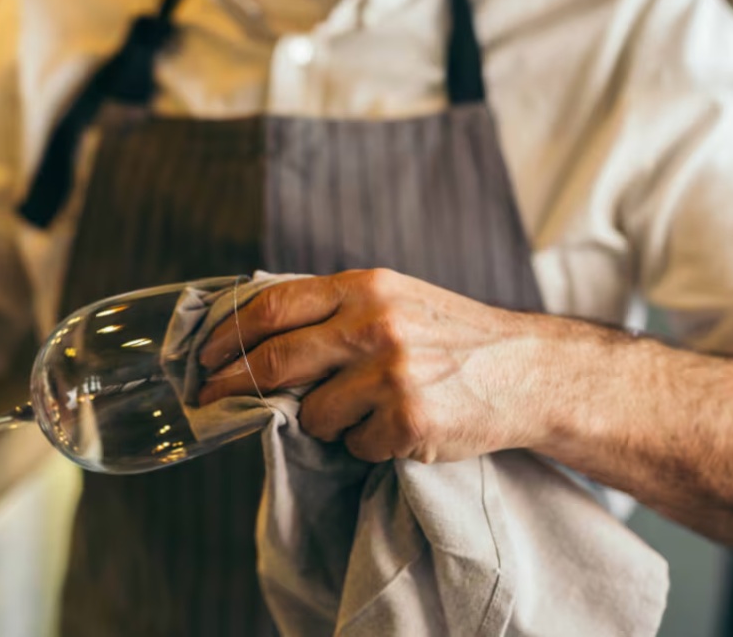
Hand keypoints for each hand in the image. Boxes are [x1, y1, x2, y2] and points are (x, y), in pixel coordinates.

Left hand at [198, 269, 557, 463]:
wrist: (527, 371)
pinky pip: (355, 445)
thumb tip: (257, 332)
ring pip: (313, 414)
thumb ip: (335, 308)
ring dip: (324, 423)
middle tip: (213, 400)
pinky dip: (366, 445)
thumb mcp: (395, 298)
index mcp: (365, 286)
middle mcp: (376, 323)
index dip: (229, 335)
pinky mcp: (409, 420)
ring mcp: (393, 373)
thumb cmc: (452, 336)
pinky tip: (398, 428)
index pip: (274, 307)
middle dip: (235, 384)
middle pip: (278, 360)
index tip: (204, 356)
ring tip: (364, 411)